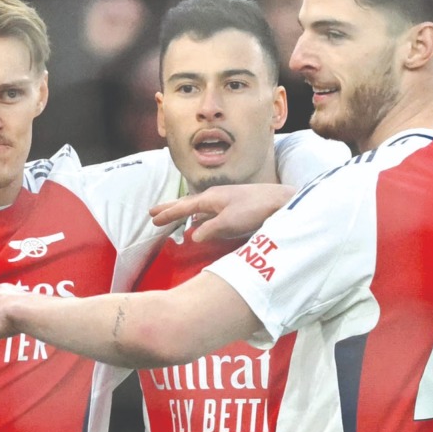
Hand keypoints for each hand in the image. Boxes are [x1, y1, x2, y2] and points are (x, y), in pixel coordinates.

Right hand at [149, 184, 294, 242]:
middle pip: (187, 203)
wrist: (280, 201)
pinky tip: (199, 220)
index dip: (167, 214)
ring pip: (197, 206)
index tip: (152, 218)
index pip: (183, 207)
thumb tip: (193, 235)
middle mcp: (214, 196)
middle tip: (153, 212)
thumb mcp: (229, 223)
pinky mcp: (234, 205)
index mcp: (210, 198)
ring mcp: (224, 199)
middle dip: (170, 208)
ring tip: (172, 215)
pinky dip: (198, 215)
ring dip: (183, 211)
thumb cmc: (254, 211)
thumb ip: (209, 229)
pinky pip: (208, 210)